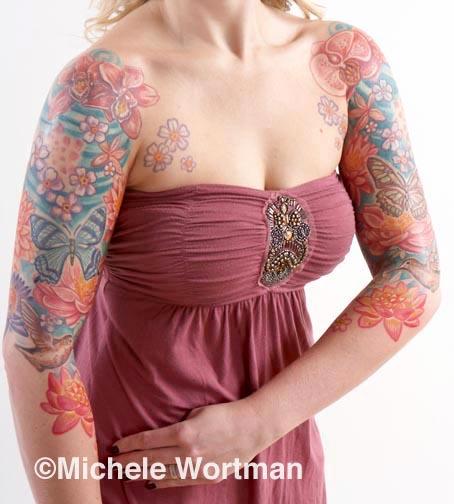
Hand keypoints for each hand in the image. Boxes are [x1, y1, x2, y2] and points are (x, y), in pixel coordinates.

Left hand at [109, 398, 272, 488]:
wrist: (251, 428)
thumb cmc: (224, 414)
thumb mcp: (197, 413)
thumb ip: (179, 426)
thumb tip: (163, 436)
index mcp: (184, 433)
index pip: (148, 441)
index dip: (129, 445)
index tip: (116, 447)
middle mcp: (187, 453)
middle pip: (149, 459)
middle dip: (128, 461)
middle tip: (112, 463)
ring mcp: (196, 468)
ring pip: (160, 473)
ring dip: (140, 473)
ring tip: (124, 473)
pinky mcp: (204, 477)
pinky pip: (177, 481)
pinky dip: (160, 481)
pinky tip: (148, 481)